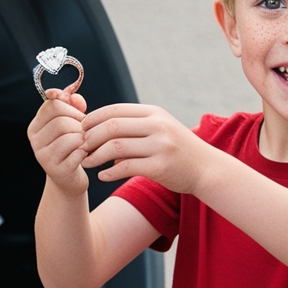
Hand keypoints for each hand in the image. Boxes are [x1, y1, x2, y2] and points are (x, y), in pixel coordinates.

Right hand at [27, 83, 89, 195]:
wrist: (68, 179)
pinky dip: (85, 152)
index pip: (53, 105)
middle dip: (79, 124)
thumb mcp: (70, 123)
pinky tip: (84, 156)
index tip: (78, 117)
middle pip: (61, 121)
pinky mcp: (57, 170)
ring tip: (85, 143)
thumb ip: (73, 104)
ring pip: (69, 136)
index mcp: (35, 126)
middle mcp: (35, 141)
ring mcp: (44, 157)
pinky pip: (76, 153)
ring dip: (83, 139)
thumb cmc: (71, 147)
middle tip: (84, 132)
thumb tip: (74, 96)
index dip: (71, 108)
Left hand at [81, 103, 207, 193]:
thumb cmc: (177, 149)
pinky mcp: (160, 167)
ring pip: (116, 147)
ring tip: (86, 162)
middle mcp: (157, 126)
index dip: (93, 119)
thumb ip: (133, 127)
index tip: (81, 129)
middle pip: (112, 127)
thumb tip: (99, 132)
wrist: (206, 168)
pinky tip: (102, 176)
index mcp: (154, 113)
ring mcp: (160, 146)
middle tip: (80, 147)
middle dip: (90, 137)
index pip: (115, 110)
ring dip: (95, 155)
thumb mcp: (159, 129)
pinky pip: (126, 168)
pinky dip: (109, 173)